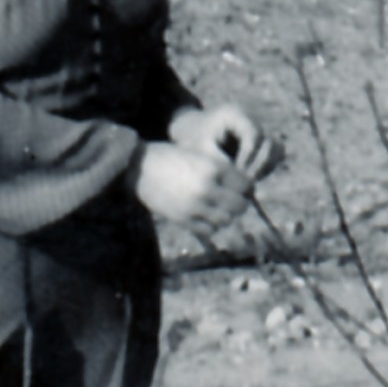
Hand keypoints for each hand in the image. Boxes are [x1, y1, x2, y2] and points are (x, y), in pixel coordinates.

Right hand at [129, 141, 252, 234]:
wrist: (139, 167)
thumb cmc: (170, 157)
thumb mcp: (198, 156)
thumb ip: (219, 170)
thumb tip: (242, 187)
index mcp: (212, 168)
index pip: (245, 184)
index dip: (247, 186)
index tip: (244, 187)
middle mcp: (206, 188)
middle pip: (239, 205)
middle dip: (241, 203)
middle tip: (236, 200)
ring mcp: (194, 206)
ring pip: (226, 220)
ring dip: (227, 216)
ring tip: (221, 209)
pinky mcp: (183, 219)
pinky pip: (208, 230)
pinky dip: (212, 225)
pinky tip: (207, 216)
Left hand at [168, 103, 284, 184]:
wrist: (191, 133)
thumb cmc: (193, 140)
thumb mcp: (201, 151)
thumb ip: (220, 163)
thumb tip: (242, 180)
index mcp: (234, 114)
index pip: (253, 135)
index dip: (248, 157)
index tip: (237, 174)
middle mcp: (251, 118)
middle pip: (269, 142)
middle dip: (258, 164)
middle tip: (245, 182)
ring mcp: (259, 128)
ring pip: (277, 148)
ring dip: (265, 166)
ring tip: (249, 181)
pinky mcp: (262, 140)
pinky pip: (275, 155)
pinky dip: (266, 167)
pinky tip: (251, 178)